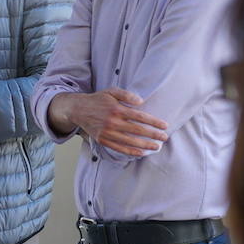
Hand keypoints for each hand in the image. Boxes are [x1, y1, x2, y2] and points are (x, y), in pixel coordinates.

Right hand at [50, 88, 167, 156]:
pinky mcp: (103, 140)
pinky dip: (130, 152)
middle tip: (165, 137)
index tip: (165, 125)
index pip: (140, 117)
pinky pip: (119, 148)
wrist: (78, 109)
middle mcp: (113, 122)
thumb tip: (141, 102)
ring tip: (156, 147)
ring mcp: (107, 132)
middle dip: (153, 135)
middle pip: (137, 130)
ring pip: (130, 141)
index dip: (154, 122)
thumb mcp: (111, 91)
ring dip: (145, 145)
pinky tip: (140, 153)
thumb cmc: (98, 100)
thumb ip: (126, 95)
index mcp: (117, 109)